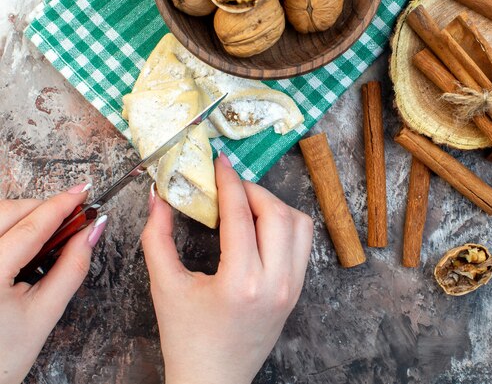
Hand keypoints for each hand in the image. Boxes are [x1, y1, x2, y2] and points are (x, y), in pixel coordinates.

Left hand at [0, 183, 106, 383]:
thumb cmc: (1, 357)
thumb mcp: (46, 313)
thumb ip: (73, 267)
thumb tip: (93, 232)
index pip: (32, 225)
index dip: (62, 204)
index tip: (84, 190)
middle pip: (8, 211)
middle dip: (43, 207)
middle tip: (72, 216)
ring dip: (23, 214)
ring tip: (48, 232)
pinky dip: (7, 225)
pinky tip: (21, 240)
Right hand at [141, 153, 312, 383]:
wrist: (213, 381)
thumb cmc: (187, 339)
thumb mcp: (165, 286)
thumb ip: (157, 236)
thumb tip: (158, 196)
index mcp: (241, 283)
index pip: (241, 215)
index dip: (228, 181)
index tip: (219, 162)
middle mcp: (275, 283)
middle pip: (277, 212)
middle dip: (252, 190)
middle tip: (228, 187)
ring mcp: (291, 288)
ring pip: (299, 224)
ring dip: (273, 205)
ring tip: (246, 206)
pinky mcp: (296, 292)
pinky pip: (302, 243)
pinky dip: (285, 224)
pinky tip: (260, 226)